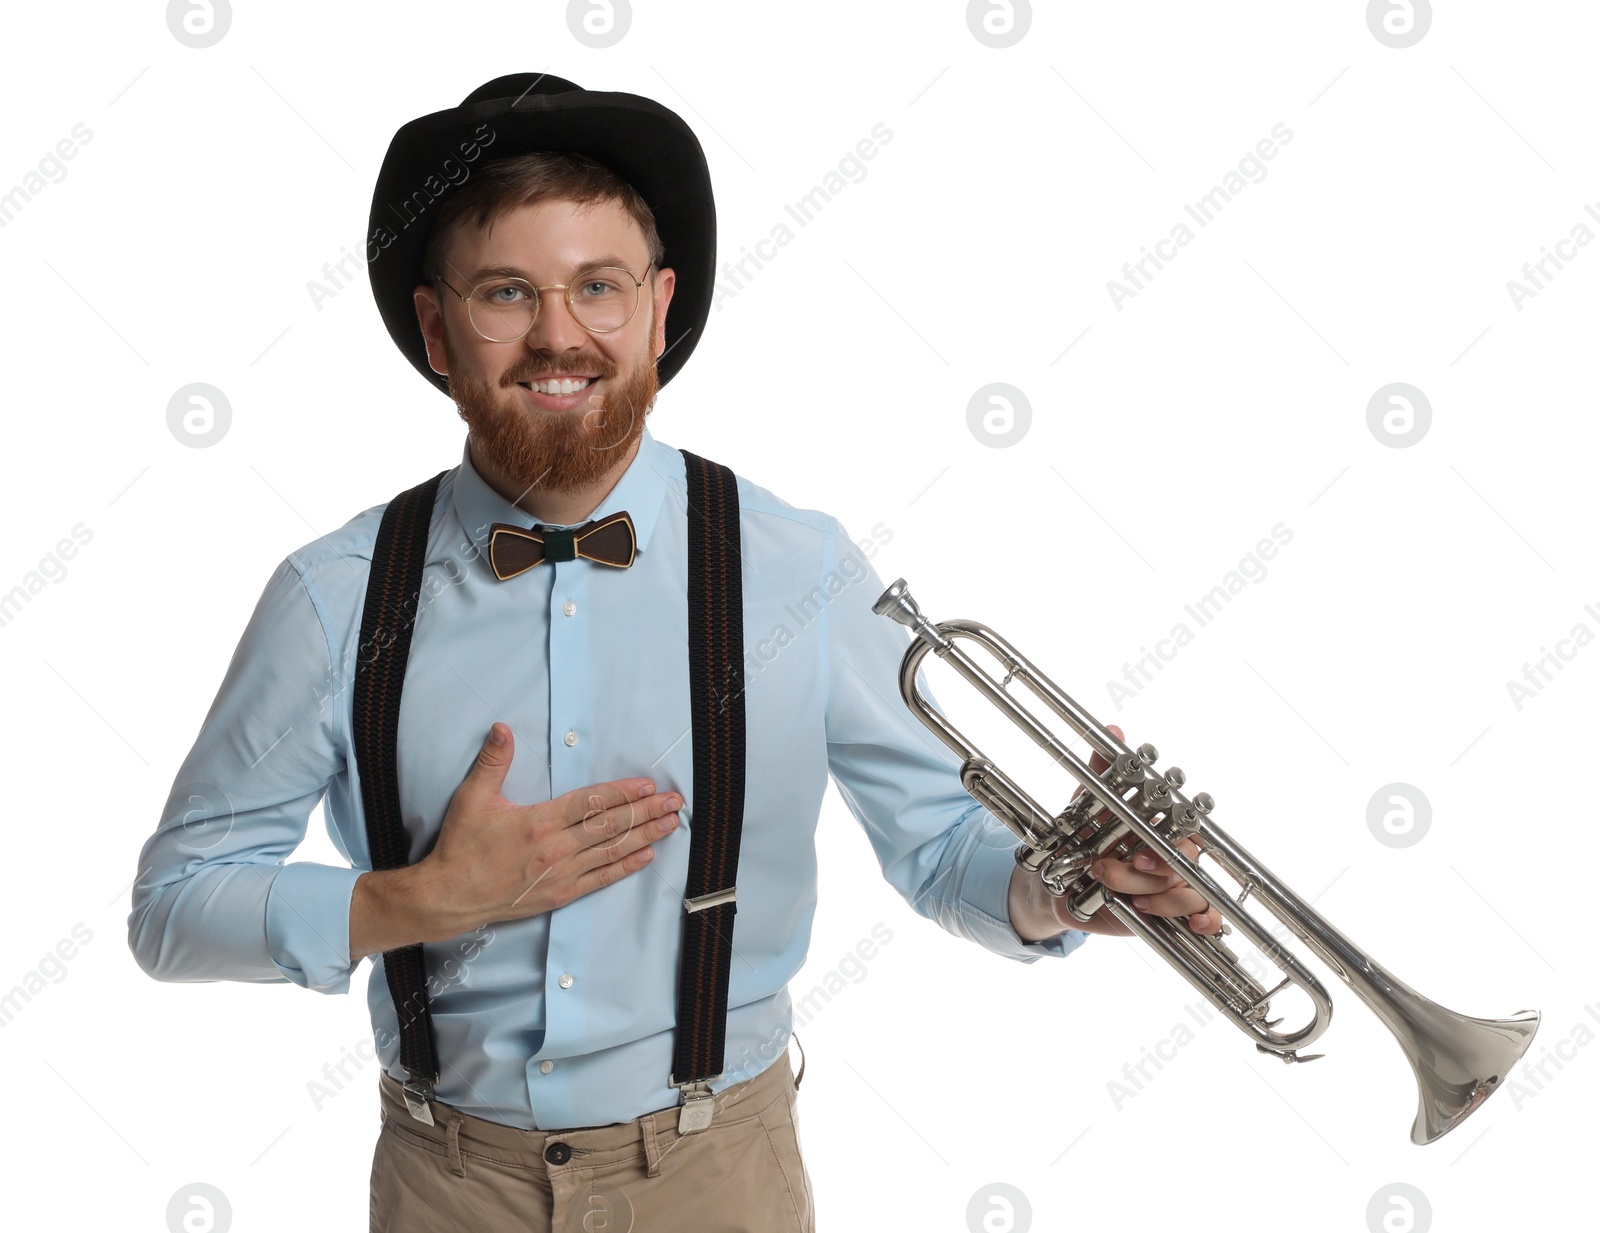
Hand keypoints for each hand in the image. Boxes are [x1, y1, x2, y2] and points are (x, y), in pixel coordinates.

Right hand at [417, 722, 682, 935]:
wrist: (449, 897)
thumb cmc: (461, 848)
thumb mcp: (472, 798)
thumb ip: (493, 762)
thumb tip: (502, 728)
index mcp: (538, 822)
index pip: (590, 803)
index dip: (622, 793)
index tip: (647, 785)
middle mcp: (555, 850)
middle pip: (610, 826)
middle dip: (646, 812)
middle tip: (674, 802)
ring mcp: (560, 875)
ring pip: (611, 852)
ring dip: (645, 837)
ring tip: (670, 824)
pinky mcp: (559, 895)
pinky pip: (600, 879)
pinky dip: (625, 867)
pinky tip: (645, 855)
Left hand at [1008, 724, 1221, 941]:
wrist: (1060, 882)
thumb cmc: (1083, 837)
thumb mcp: (1088, 803)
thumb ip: (1104, 770)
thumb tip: (1115, 730)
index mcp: (1162, 824)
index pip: (1187, 825)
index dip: (1173, 837)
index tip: (1144, 853)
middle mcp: (1174, 852)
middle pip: (1184, 861)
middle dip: (1149, 872)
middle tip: (1108, 870)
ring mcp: (1177, 882)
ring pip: (1191, 891)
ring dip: (1159, 898)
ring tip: (1121, 893)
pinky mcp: (1176, 911)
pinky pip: (1209, 914)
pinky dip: (1206, 920)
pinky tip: (1195, 925)